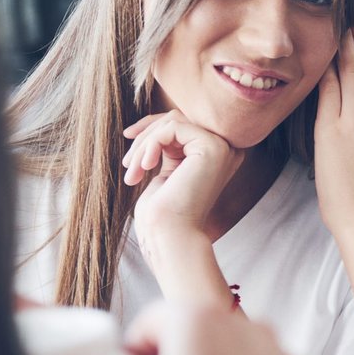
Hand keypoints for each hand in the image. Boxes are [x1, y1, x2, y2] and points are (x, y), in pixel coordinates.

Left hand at [122, 111, 242, 244]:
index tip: (127, 136)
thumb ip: (169, 147)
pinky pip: (172, 127)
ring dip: (144, 143)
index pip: (183, 124)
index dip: (153, 127)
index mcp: (217, 156)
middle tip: (128, 163)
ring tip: (132, 169)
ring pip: (173, 121)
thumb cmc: (163, 212)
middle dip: (145, 135)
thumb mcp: (165, 171)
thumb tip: (153, 122)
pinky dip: (150, 144)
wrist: (170, 235)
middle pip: (177, 119)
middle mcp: (226, 149)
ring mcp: (223, 146)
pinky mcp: (213, 146)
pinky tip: (145, 167)